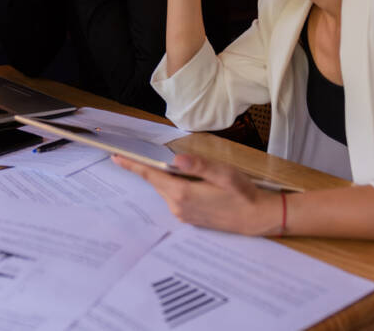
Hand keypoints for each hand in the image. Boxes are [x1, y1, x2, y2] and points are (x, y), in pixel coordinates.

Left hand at [112, 153, 280, 235]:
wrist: (257, 218)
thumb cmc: (242, 193)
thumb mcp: (224, 173)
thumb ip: (200, 165)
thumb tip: (176, 159)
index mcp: (183, 193)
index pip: (152, 176)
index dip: (133, 165)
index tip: (116, 157)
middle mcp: (178, 206)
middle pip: (156, 183)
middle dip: (146, 170)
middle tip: (131, 155)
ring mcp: (183, 214)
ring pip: (166, 190)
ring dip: (162, 178)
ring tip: (159, 164)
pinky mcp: (190, 218)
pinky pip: (174, 198)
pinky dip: (171, 187)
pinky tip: (181, 180)